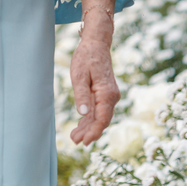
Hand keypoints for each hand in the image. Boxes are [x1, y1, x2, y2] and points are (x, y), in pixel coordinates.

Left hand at [69, 27, 119, 145]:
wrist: (96, 44)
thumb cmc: (86, 57)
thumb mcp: (79, 74)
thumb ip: (81, 94)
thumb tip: (82, 113)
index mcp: (106, 93)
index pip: (102, 119)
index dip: (94, 132)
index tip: (84, 141)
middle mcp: (111, 97)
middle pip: (101, 120)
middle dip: (89, 132)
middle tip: (75, 141)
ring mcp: (109, 96)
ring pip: (99, 116)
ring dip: (88, 127)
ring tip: (74, 137)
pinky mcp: (104, 94)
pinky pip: (98, 110)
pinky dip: (90, 119)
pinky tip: (81, 126)